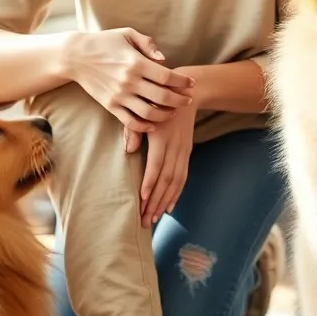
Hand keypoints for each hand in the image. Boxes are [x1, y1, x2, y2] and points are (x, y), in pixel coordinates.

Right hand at [67, 28, 194, 132]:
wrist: (75, 57)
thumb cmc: (104, 42)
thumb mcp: (127, 34)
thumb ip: (148, 44)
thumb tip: (164, 60)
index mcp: (135, 63)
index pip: (166, 76)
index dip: (182, 81)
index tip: (191, 83)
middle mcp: (129, 81)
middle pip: (162, 97)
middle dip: (180, 100)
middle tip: (188, 99)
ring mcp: (119, 96)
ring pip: (149, 113)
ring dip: (166, 115)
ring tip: (173, 111)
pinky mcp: (110, 106)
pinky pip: (130, 122)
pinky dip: (145, 126)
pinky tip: (154, 123)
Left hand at [138, 97, 196, 226]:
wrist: (187, 96)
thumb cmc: (158, 103)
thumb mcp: (144, 111)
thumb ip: (134, 129)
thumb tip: (129, 150)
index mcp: (162, 137)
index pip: (156, 165)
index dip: (150, 183)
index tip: (142, 200)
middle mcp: (175, 147)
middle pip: (166, 179)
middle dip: (155, 201)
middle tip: (144, 220)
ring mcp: (183, 152)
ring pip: (175, 182)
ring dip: (165, 202)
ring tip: (154, 218)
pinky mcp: (187, 153)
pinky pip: (183, 177)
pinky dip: (176, 194)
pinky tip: (169, 207)